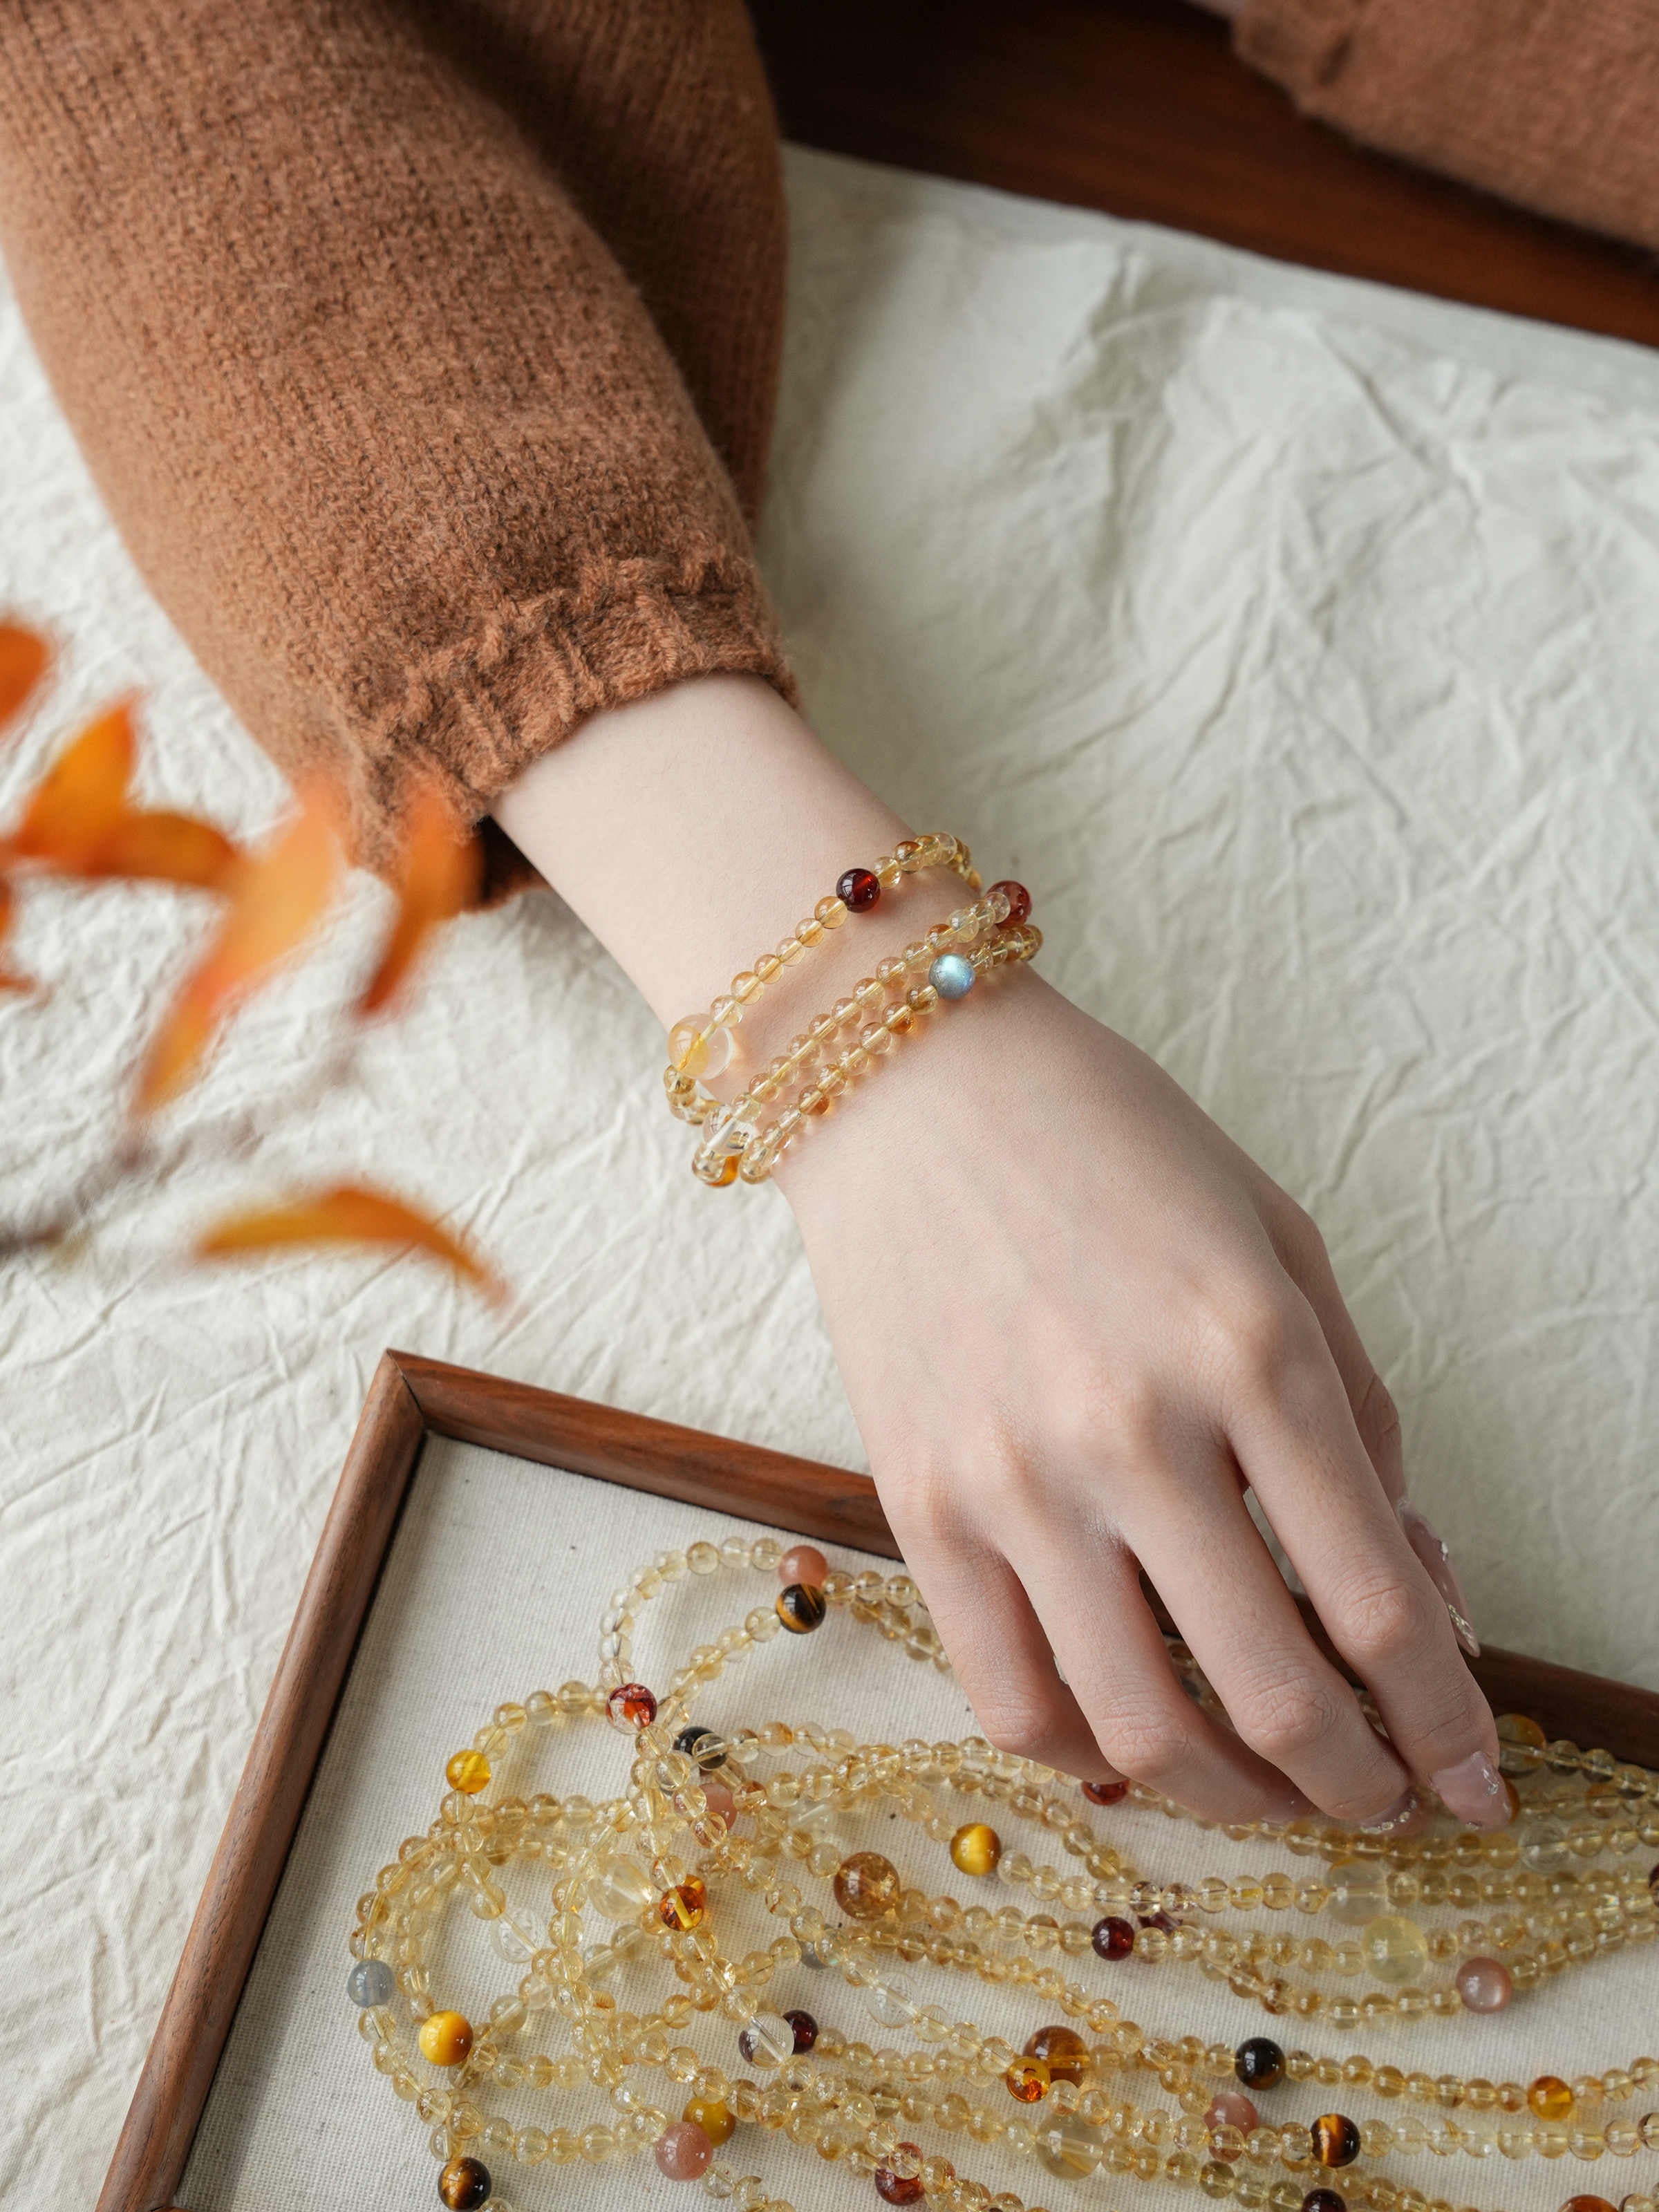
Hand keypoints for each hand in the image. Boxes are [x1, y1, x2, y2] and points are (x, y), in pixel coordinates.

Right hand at [780, 971, 1503, 1827]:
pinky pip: (1007, 1694)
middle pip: (1275, 1695)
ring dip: (1233, 1800)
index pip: (1378, 1602)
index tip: (1474, 1778)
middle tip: (1387, 1802)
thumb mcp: (1279, 1241)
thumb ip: (1357, 1417)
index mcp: (1250, 1349)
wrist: (908, 1084)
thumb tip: (1419, 1589)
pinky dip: (1088, 1754)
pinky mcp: (919, 1505)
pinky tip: (1134, 1737)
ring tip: (1272, 1794)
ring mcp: (1012, 1479)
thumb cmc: (1113, 1144)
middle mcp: (1133, 1430)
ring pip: (1138, 1727)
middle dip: (1360, 1787)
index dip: (1447, 1721)